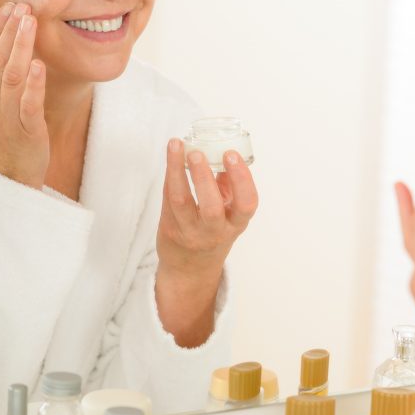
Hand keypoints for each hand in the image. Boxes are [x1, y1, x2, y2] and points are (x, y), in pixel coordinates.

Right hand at [0, 2, 47, 188]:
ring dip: (22, 48)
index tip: (9, 9)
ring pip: (12, 78)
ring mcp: (5, 120)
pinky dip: (34, 83)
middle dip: (10, 32)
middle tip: (25, 7)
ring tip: (32, 23)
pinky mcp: (27, 132)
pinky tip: (38, 63)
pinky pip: (29, 104)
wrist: (6, 181)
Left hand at [155, 140, 257, 345]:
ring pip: (182, 201)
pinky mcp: (170, 229)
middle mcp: (215, 231)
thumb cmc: (213, 231)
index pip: (246, 204)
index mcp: (236, 224)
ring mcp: (190, 232)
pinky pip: (168, 199)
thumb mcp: (229, 214)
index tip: (231, 154)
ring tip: (176, 146)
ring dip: (177, 171)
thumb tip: (220, 152)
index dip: (241, 178)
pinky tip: (171, 155)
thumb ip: (227, 186)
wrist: (190, 267)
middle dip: (204, 177)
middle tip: (197, 153)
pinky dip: (170, 175)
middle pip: (211, 207)